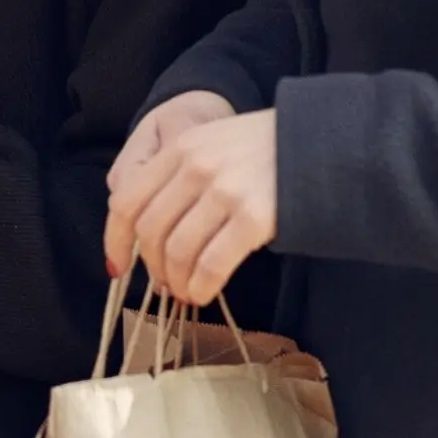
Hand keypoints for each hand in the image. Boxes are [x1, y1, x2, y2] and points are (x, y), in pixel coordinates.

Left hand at [110, 106, 277, 304]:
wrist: (322, 144)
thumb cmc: (266, 151)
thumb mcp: (213, 143)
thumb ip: (179, 175)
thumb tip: (148, 233)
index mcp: (180, 148)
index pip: (127, 200)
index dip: (115, 240)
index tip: (118, 266)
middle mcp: (196, 166)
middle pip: (151, 231)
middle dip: (153, 267)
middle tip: (167, 283)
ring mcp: (225, 191)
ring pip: (178, 252)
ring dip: (177, 282)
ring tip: (187, 292)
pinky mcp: (253, 217)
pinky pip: (211, 265)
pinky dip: (201, 287)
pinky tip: (204, 294)